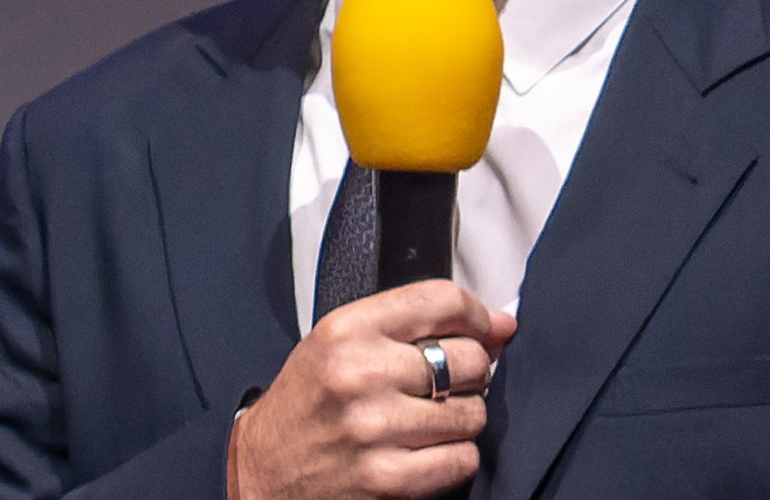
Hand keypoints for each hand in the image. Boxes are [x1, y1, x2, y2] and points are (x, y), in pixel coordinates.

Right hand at [230, 280, 516, 499]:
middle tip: (450, 381)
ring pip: (471, 413)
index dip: (479, 314)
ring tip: (433, 418)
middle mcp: (362, 373)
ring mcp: (375, 428)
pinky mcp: (385, 479)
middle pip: (467, 358)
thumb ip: (411, 323)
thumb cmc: (309, 400)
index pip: (442, 299)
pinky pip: (461, 460)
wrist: (258, 472)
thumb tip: (500, 326)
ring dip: (462, 417)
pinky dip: (456, 457)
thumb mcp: (341, 339)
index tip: (491, 328)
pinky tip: (428, 450)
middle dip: (471, 371)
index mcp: (349, 327)